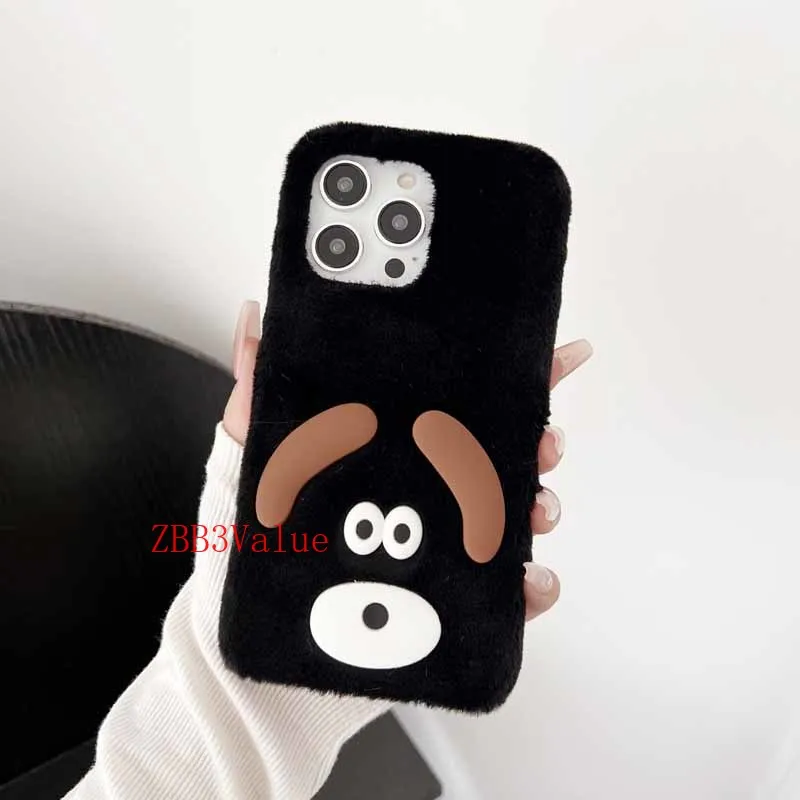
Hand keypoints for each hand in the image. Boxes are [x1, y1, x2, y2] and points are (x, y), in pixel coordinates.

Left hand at [224, 301, 591, 623]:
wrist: (258, 623)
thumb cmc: (264, 532)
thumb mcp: (256, 452)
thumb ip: (260, 386)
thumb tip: (253, 317)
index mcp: (402, 447)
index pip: (466, 404)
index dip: (521, 378)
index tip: (562, 356)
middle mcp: (433, 489)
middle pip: (508, 456)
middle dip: (540, 443)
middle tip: (543, 445)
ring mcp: (448, 542)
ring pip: (517, 517)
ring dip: (543, 506)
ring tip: (537, 508)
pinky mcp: (456, 599)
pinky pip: (509, 593)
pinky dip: (534, 586)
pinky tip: (529, 579)